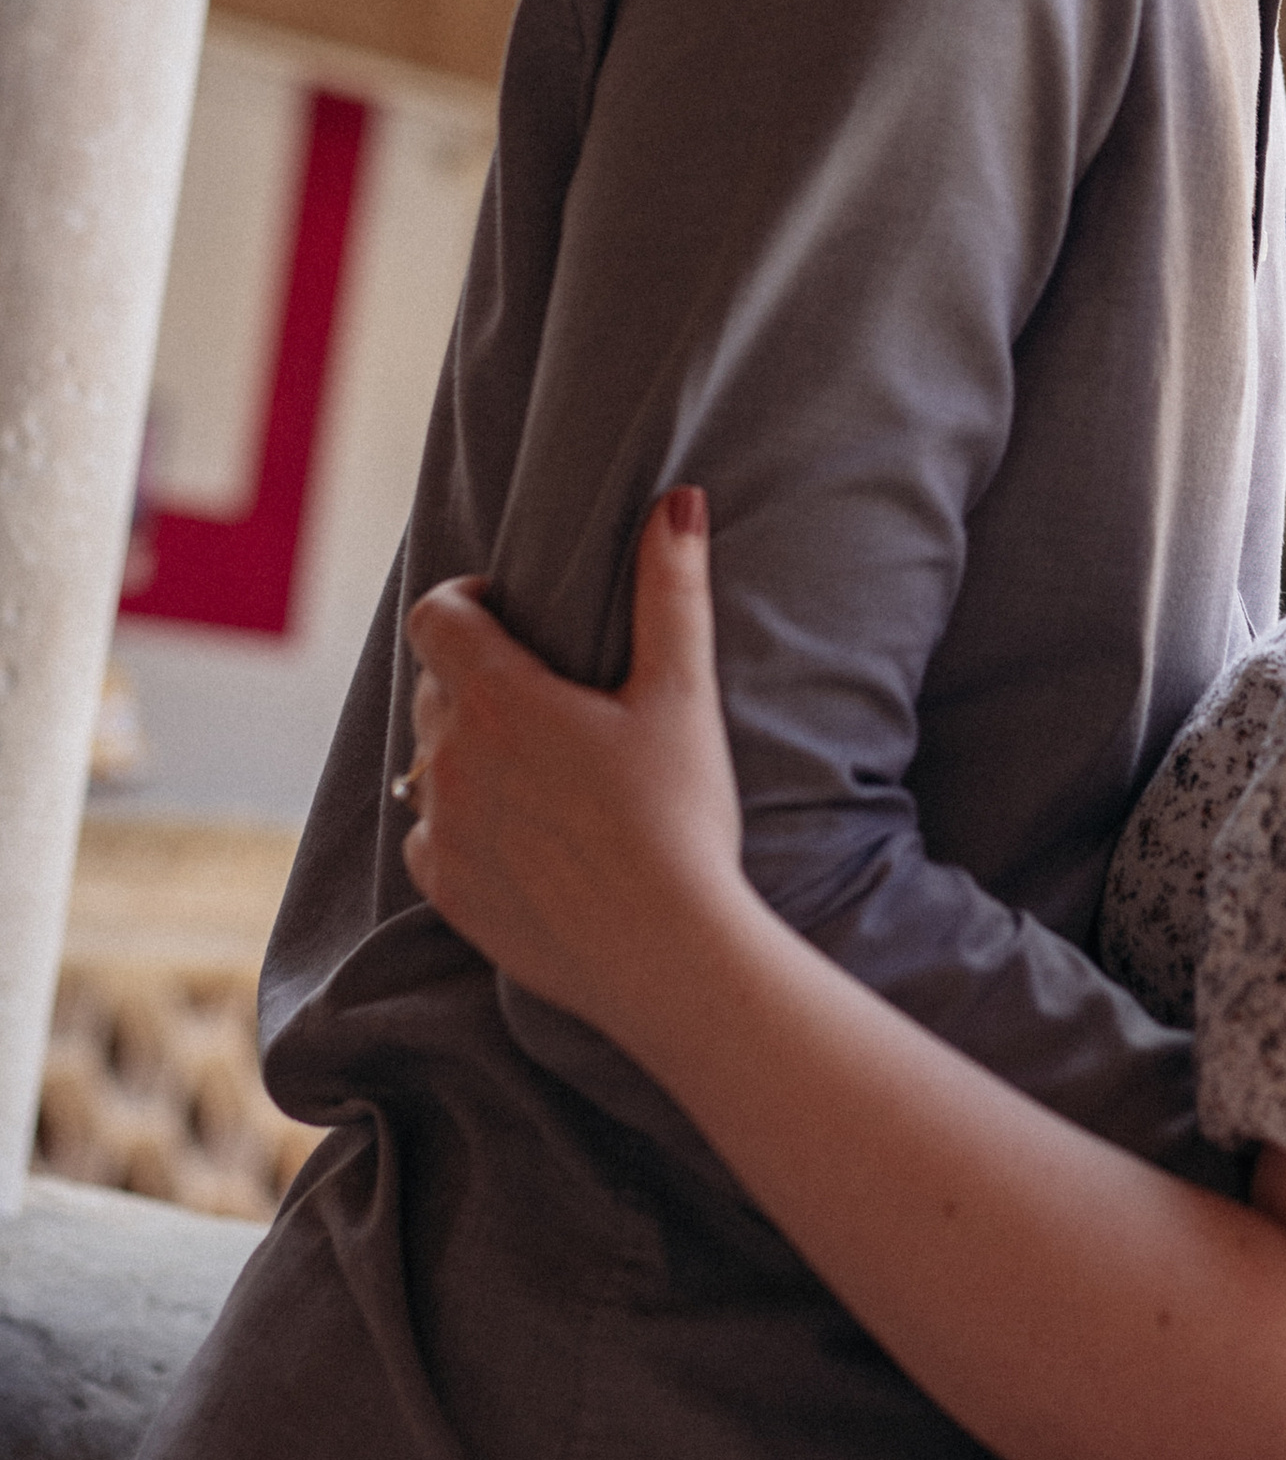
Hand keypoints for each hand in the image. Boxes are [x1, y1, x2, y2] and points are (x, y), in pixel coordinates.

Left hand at [400, 491, 748, 1051]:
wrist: (668, 956)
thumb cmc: (680, 818)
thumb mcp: (682, 695)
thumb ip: (671, 590)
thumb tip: (679, 502)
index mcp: (499, 698)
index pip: (435, 617)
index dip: (465, 602)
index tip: (511, 612)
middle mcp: (449, 758)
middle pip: (435, 688)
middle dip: (476, 678)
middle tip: (549, 697)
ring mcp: (440, 828)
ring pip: (429, 763)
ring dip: (467, 751)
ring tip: (539, 770)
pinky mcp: (445, 890)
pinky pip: (430, 834)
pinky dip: (463, 822)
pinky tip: (526, 836)